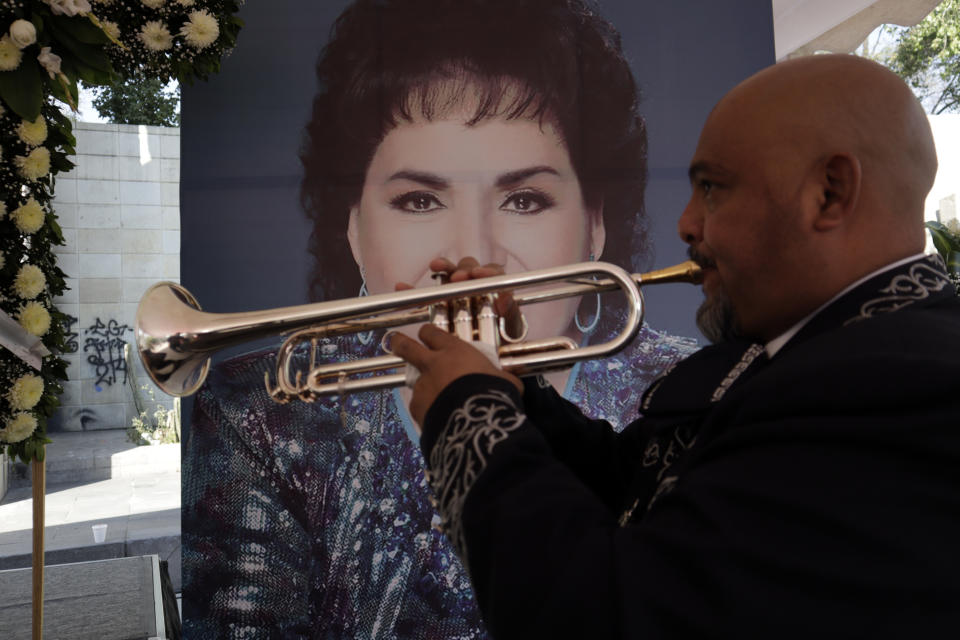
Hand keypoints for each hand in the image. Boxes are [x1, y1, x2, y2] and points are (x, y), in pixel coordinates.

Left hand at [390, 324, 522, 425]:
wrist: (473, 420)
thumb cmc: (492, 394)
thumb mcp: (504, 381)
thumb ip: (501, 377)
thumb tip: (511, 381)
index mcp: (454, 351)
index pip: (433, 333)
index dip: (428, 333)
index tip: (427, 334)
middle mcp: (433, 365)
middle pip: (407, 347)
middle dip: (399, 342)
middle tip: (395, 341)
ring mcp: (422, 386)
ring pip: (414, 381)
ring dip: (423, 386)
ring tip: (435, 399)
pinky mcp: (417, 407)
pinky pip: (419, 406)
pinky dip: (426, 410)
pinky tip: (438, 417)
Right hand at [395, 257, 523, 338]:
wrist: (486, 358)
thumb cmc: (503, 340)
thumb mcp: (510, 328)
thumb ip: (510, 312)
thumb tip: (505, 298)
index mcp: (496, 289)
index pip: (493, 273)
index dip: (486, 271)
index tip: (478, 275)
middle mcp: (477, 286)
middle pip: (470, 267)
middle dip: (464, 269)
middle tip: (458, 278)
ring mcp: (458, 292)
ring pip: (450, 273)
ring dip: (443, 267)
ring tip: (435, 266)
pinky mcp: (441, 302)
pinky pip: (427, 292)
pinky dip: (414, 289)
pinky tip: (402, 286)